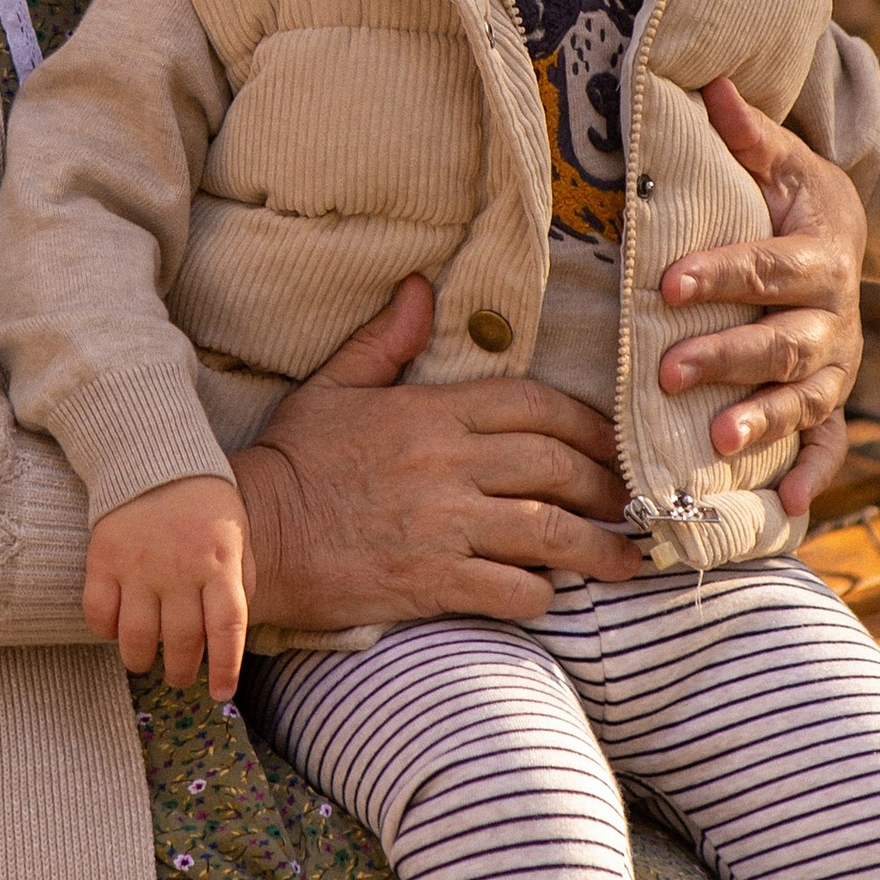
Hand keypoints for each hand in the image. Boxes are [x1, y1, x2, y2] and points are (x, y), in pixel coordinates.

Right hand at [83, 476, 251, 697]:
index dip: (226, 667)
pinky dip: (105, 632)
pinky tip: (115, 631)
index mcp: (220, 562)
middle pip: (182, 642)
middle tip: (179, 677)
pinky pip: (98, 612)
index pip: (228, 628)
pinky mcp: (103, 558)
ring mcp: (139, 565)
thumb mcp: (237, 535)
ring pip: (138, 638)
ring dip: (141, 661)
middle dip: (181, 672)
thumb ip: (239, 580)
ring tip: (144, 662)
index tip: (222, 694)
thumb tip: (235, 632)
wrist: (153, 457)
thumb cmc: (202, 504)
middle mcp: (180, 568)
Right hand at [234, 281, 644, 641]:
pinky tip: (550, 593)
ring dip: (598, 550)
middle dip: (607, 487)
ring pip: (549, 531)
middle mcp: (447, 463)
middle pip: (556, 467)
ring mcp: (442, 524)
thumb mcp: (334, 385)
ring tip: (626, 562)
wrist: (248, 536)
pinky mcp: (431, 581)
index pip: (534, 405)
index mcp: (430, 411)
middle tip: (631, 503)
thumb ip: (386, 339)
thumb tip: (421, 287)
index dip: (586, 424)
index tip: (611, 444)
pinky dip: (541, 593)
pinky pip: (511, 588)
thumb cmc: (291, 460)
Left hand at [654, 78, 865, 516]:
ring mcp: (836, 365)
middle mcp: (835, 316)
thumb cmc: (791, 197)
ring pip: (806, 398)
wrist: (844, 236)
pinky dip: (813, 475)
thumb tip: (710, 84)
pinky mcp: (831, 400)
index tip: (665, 283)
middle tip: (669, 373)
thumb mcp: (779, 160)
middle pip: (785, 342)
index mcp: (821, 253)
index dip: (720, 274)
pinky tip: (788, 508)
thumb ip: (745, 133)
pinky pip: (830, 443)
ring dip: (764, 422)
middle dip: (728, 358)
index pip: (768, 265)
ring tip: (716, 443)